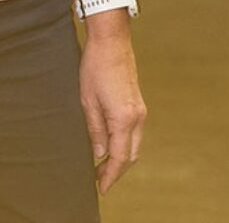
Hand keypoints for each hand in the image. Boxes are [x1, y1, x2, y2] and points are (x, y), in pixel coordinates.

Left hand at [79, 18, 146, 194]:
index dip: (110, 176)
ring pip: (134, 145)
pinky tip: (111, 144)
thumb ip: (94, 130)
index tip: (100, 188)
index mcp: (124, 118)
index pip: (120, 158)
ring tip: (102, 165)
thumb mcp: (87, 101)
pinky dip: (125, 144)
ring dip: (121, 158)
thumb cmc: (95, 67)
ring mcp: (140, 110)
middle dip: (116, 171)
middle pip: (131, 155)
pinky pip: (135, 133)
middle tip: (99, 179)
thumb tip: (99, 153)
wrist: (111, 40)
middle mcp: (137, 117)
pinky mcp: (138, 103)